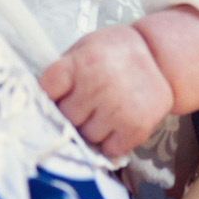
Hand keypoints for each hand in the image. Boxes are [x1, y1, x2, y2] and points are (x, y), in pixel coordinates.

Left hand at [39, 26, 179, 158]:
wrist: (160, 56)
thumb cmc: (114, 54)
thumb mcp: (84, 49)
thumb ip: (62, 72)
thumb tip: (38, 103)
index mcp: (82, 62)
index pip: (46, 90)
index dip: (49, 97)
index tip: (56, 98)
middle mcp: (98, 85)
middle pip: (65, 118)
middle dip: (72, 115)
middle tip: (85, 105)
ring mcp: (117, 108)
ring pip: (86, 137)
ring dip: (92, 130)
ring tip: (104, 111)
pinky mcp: (136, 126)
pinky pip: (110, 149)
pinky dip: (112, 141)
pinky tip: (118, 124)